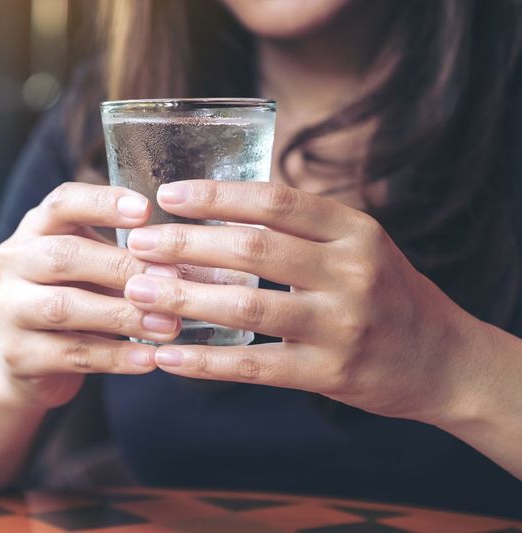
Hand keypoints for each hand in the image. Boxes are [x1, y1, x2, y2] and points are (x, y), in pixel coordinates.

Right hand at [0, 183, 179, 408]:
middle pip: (63, 255)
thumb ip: (126, 251)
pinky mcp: (17, 353)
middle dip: (122, 267)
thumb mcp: (96, 265)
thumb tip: (187, 250)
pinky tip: (149, 359)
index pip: (63, 202)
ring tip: (168, 325)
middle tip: (172, 279)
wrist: (33, 360)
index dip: (102, 202)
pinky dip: (115, 357)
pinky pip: (70, 353)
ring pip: (64, 307)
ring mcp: (9, 308)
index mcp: (36, 227)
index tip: (145, 211)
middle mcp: (14, 261)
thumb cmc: (79, 296)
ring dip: (122, 315)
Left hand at [123, 179, 480, 424]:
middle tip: (139, 245)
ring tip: (138, 291)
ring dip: (185, 297)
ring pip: (248, 306)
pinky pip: (255, 366)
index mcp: (354, 229)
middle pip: (254, 248)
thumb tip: (219, 205)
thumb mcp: (358, 244)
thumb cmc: (384, 292)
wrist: (441, 359)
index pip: (276, 201)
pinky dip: (205, 362)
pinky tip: (166, 355)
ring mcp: (342, 324)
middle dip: (187, 244)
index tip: (167, 196)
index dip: (217, 196)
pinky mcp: (331, 372)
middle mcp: (351, 271)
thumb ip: (302, 226)